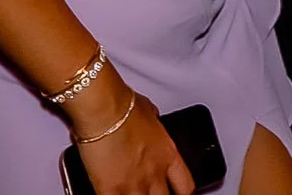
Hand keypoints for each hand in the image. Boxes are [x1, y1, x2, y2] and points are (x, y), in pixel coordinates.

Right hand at [74, 88, 195, 194]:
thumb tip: (149, 122)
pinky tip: (111, 192)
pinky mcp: (110, 191)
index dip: (183, 194)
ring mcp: (133, 185)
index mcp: (167, 155)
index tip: (176, 193)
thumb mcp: (149, 112)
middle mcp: (154, 173)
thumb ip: (153, 124)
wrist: (104, 108)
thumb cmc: (124, 105)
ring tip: (130, 191)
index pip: (186, 186)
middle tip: (151, 192)